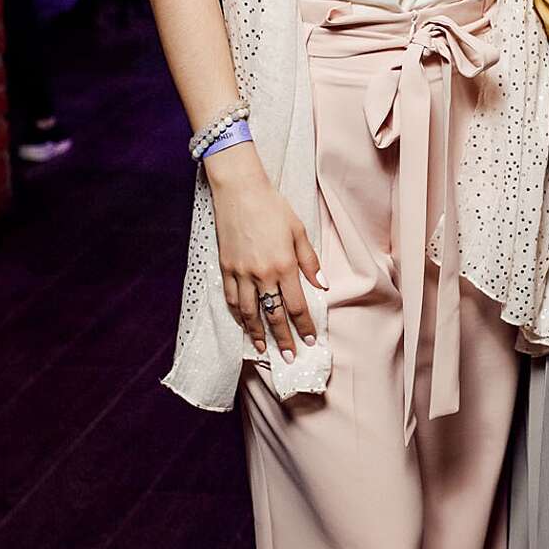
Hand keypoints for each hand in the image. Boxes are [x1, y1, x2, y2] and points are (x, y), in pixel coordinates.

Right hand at [206, 146, 325, 360]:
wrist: (239, 190)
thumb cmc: (273, 207)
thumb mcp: (299, 231)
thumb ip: (310, 262)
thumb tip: (323, 287)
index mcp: (284, 265)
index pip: (297, 306)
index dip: (304, 326)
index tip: (309, 341)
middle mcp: (262, 274)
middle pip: (274, 315)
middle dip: (283, 339)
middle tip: (289, 357)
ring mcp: (241, 273)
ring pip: (250, 313)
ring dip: (257, 334)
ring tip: (264, 349)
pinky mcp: (226, 268)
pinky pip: (232, 299)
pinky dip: (238, 316)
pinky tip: (244, 324)